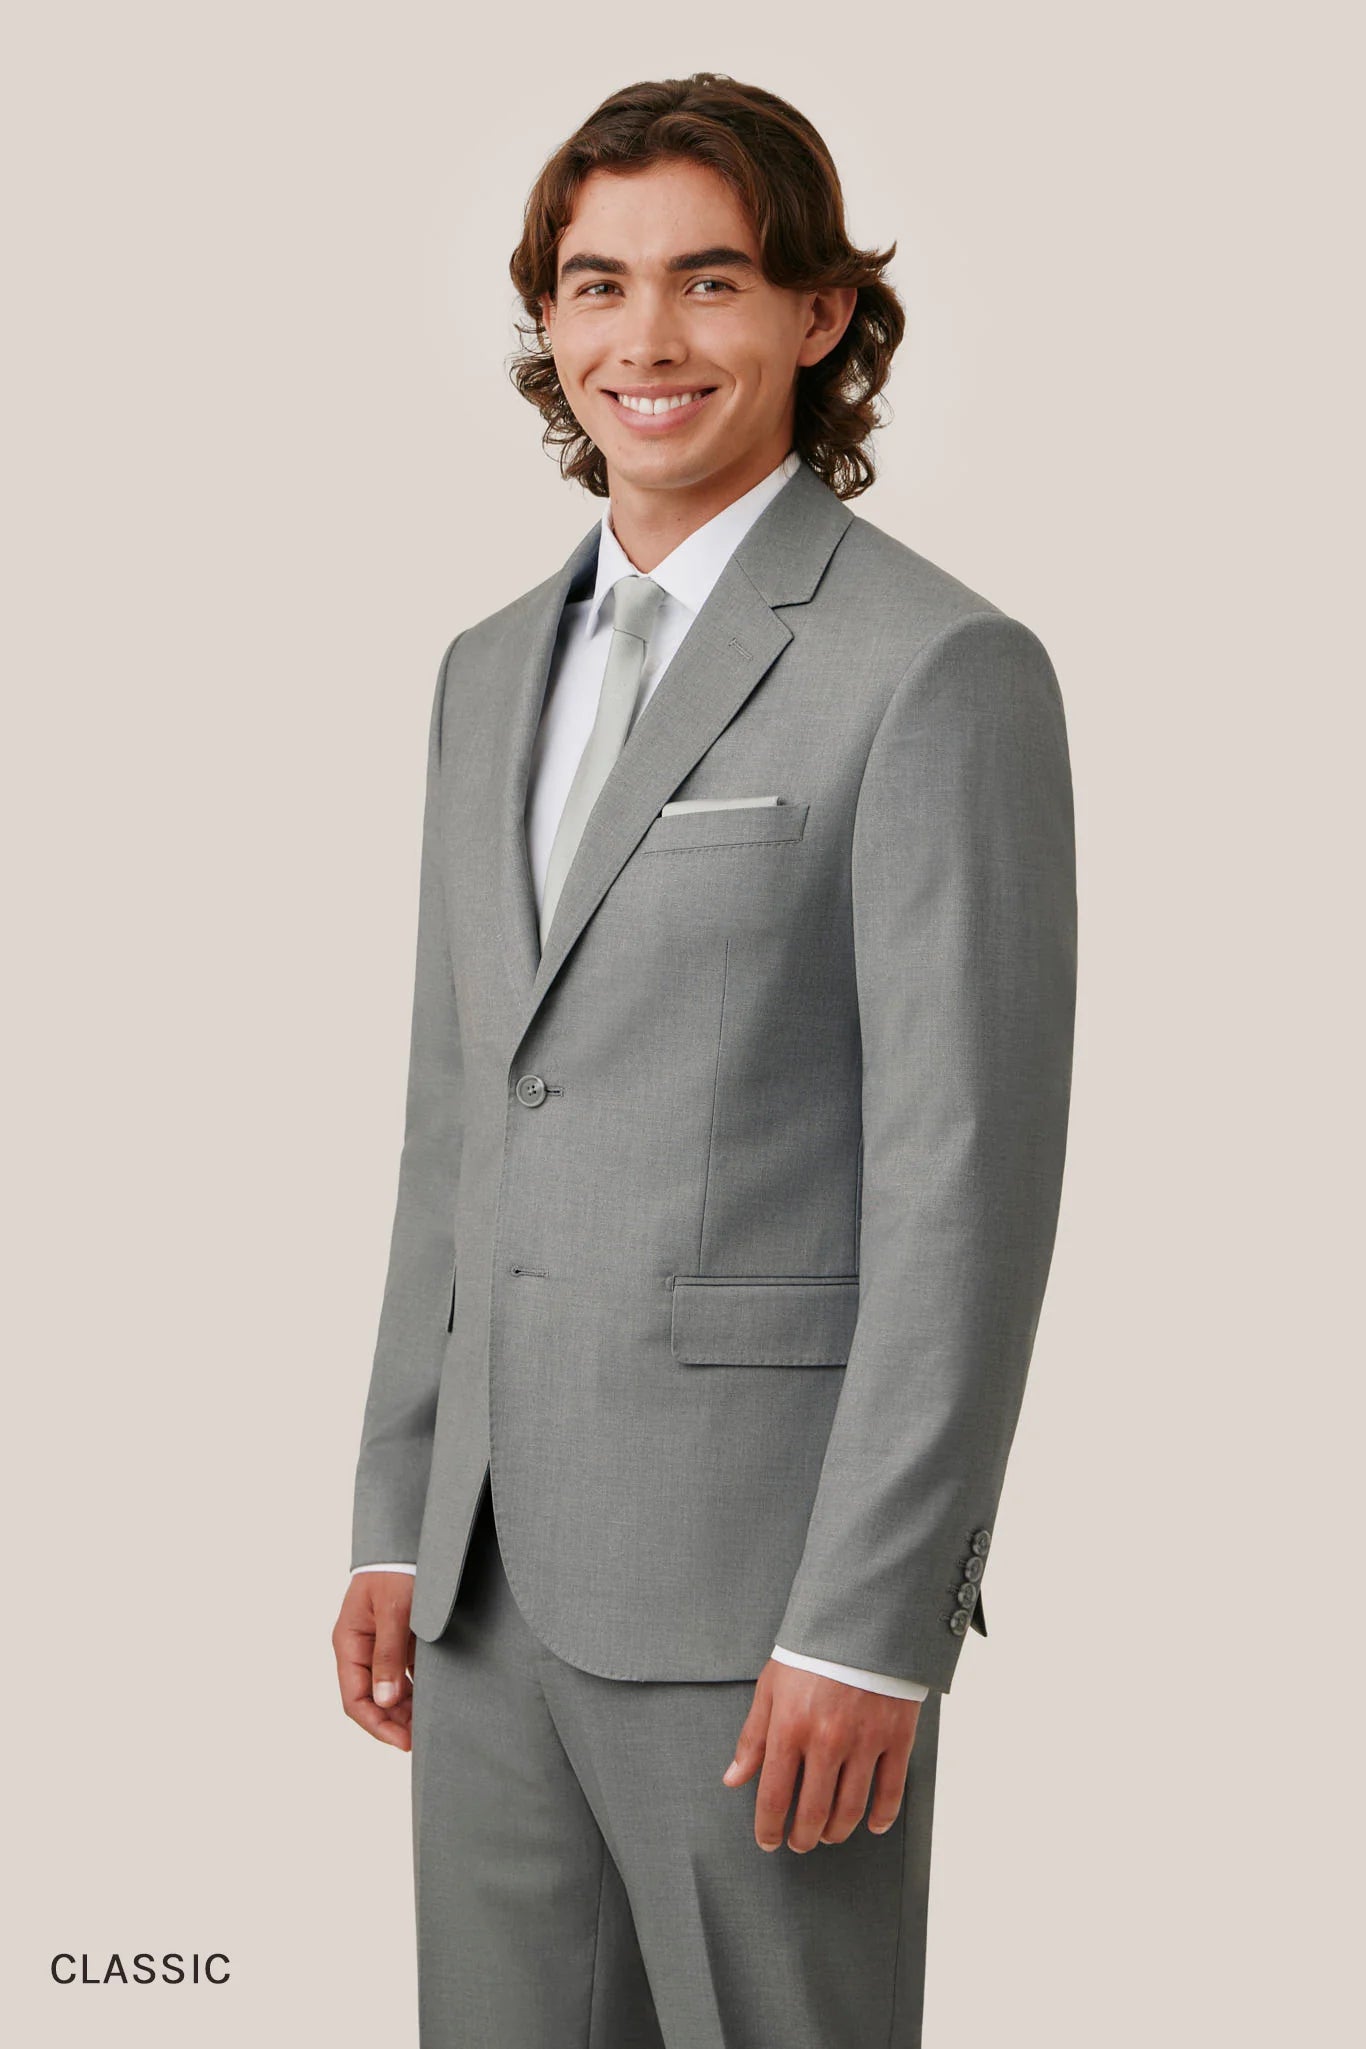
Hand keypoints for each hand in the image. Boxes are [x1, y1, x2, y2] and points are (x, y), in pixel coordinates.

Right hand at [332, 1573, 416, 1751]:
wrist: (409, 1541)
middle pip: (372, 1699)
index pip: (355, 1699)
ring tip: (429, 1727)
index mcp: (349, 1643)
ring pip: (388, 1690)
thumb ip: (389, 1655)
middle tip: (422, 1739)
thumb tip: (384, 1701)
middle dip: (394, 1723)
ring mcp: (380, 1645)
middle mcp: (361, 1649)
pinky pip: (403, 1674)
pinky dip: (415, 1691)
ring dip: (405, 1710)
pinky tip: (432, 1703)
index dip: (377, 1725)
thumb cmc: (398, 1570)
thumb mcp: (395, 1611)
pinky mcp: (399, 1639)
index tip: (404, 1742)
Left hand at [722, 1658, 919, 1851]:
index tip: (768, 1840)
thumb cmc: (812, 1653)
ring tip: (827, 1836)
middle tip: (799, 1843)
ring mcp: (864, 1741)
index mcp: (790, 1728)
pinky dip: (881, 1816)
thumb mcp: (770, 1688)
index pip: (775, 1796)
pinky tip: (871, 1825)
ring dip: (836, 1832)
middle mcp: (827, 1740)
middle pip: (814, 1812)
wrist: (862, 1620)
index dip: (769, 1827)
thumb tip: (734, 1779)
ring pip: (850, 1809)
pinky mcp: (896, 1737)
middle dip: (802, 1837)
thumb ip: (753, 1738)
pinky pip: (891, 1791)